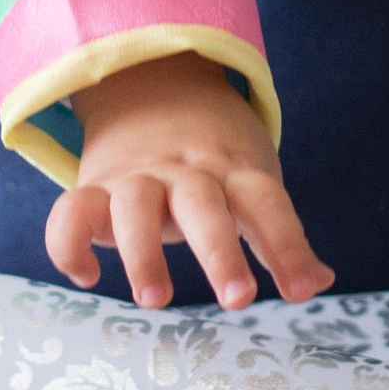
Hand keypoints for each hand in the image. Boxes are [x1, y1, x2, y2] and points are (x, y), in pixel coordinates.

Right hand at [47, 51, 333, 310]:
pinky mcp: (93, 188)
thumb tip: (319, 282)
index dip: (288, 246)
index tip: (302, 292)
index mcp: (233, 170)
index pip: (266, 202)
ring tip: (155, 300)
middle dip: (220, 252)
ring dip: (143, 252)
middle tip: (239, 301)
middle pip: (203, 205)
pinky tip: (86, 276)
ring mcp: (137, 177)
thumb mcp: (250, 185)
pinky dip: (69, 244)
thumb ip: (278, 235)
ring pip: (135, 205)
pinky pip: (71, 211)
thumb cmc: (212, 161)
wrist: (152, 87)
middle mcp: (186, 172)